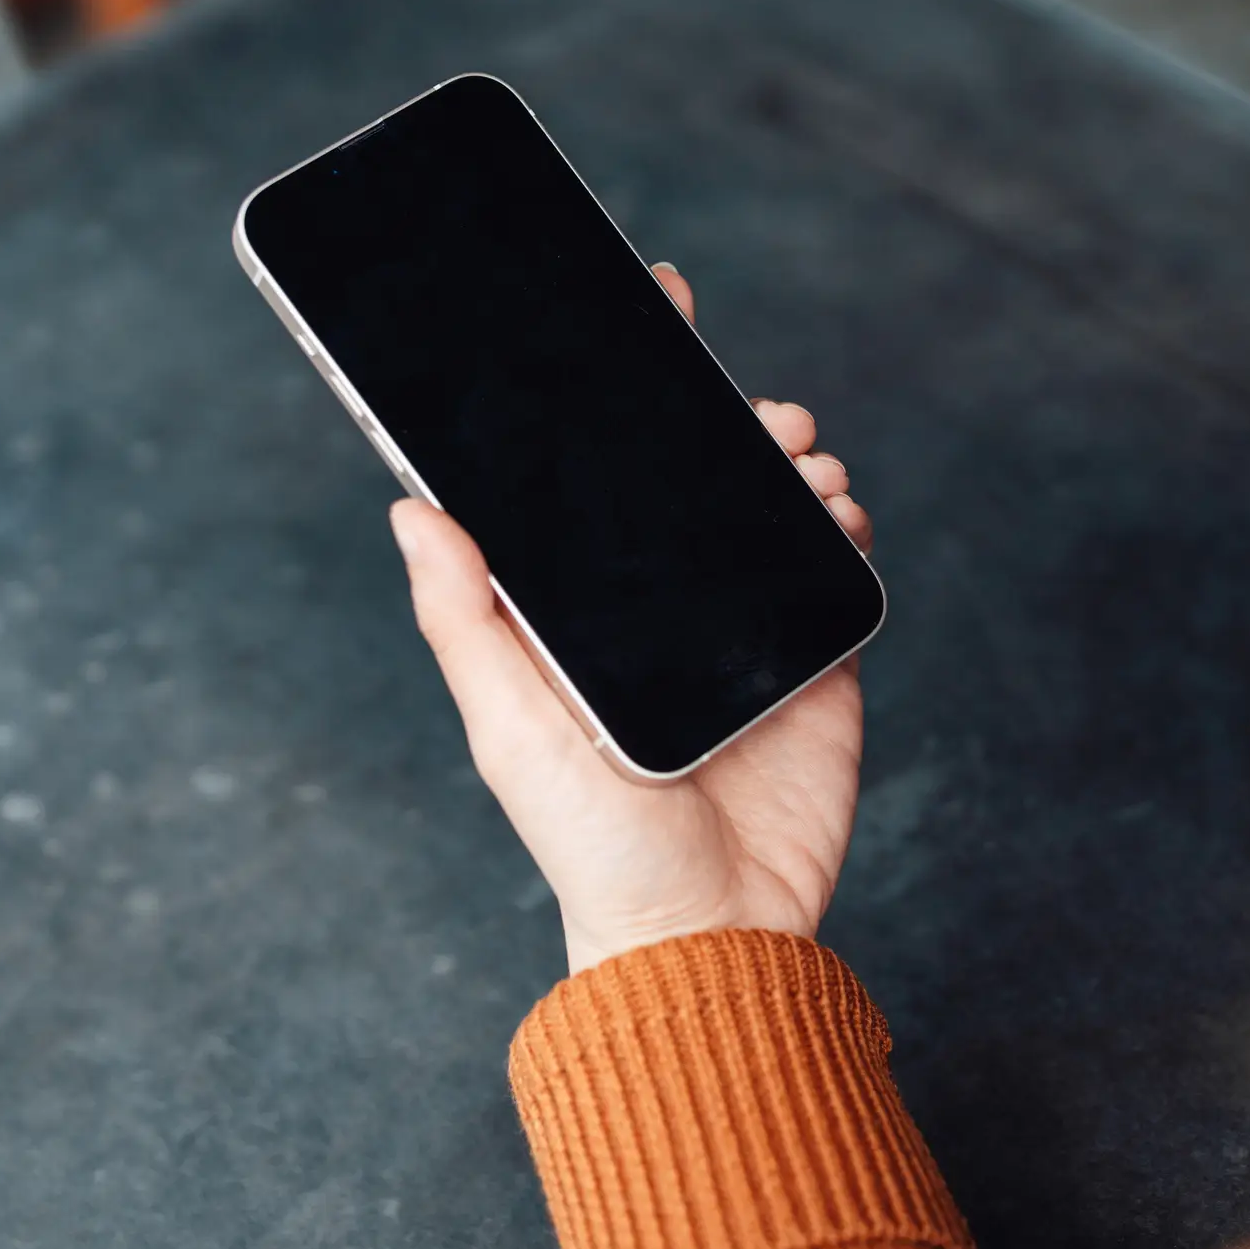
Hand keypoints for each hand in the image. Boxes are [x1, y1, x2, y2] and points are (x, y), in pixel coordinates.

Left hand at [387, 262, 874, 974]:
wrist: (711, 932)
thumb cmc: (592, 845)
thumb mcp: (511, 728)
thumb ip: (465, 622)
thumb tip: (408, 508)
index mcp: (583, 613)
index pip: (594, 487)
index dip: (611, 402)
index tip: (640, 316)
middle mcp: (662, 610)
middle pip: (692, 482)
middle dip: (722, 423)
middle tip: (743, 401)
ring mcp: (741, 633)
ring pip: (769, 513)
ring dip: (788, 467)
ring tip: (799, 458)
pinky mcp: (811, 664)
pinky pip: (831, 572)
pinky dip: (841, 528)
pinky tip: (837, 513)